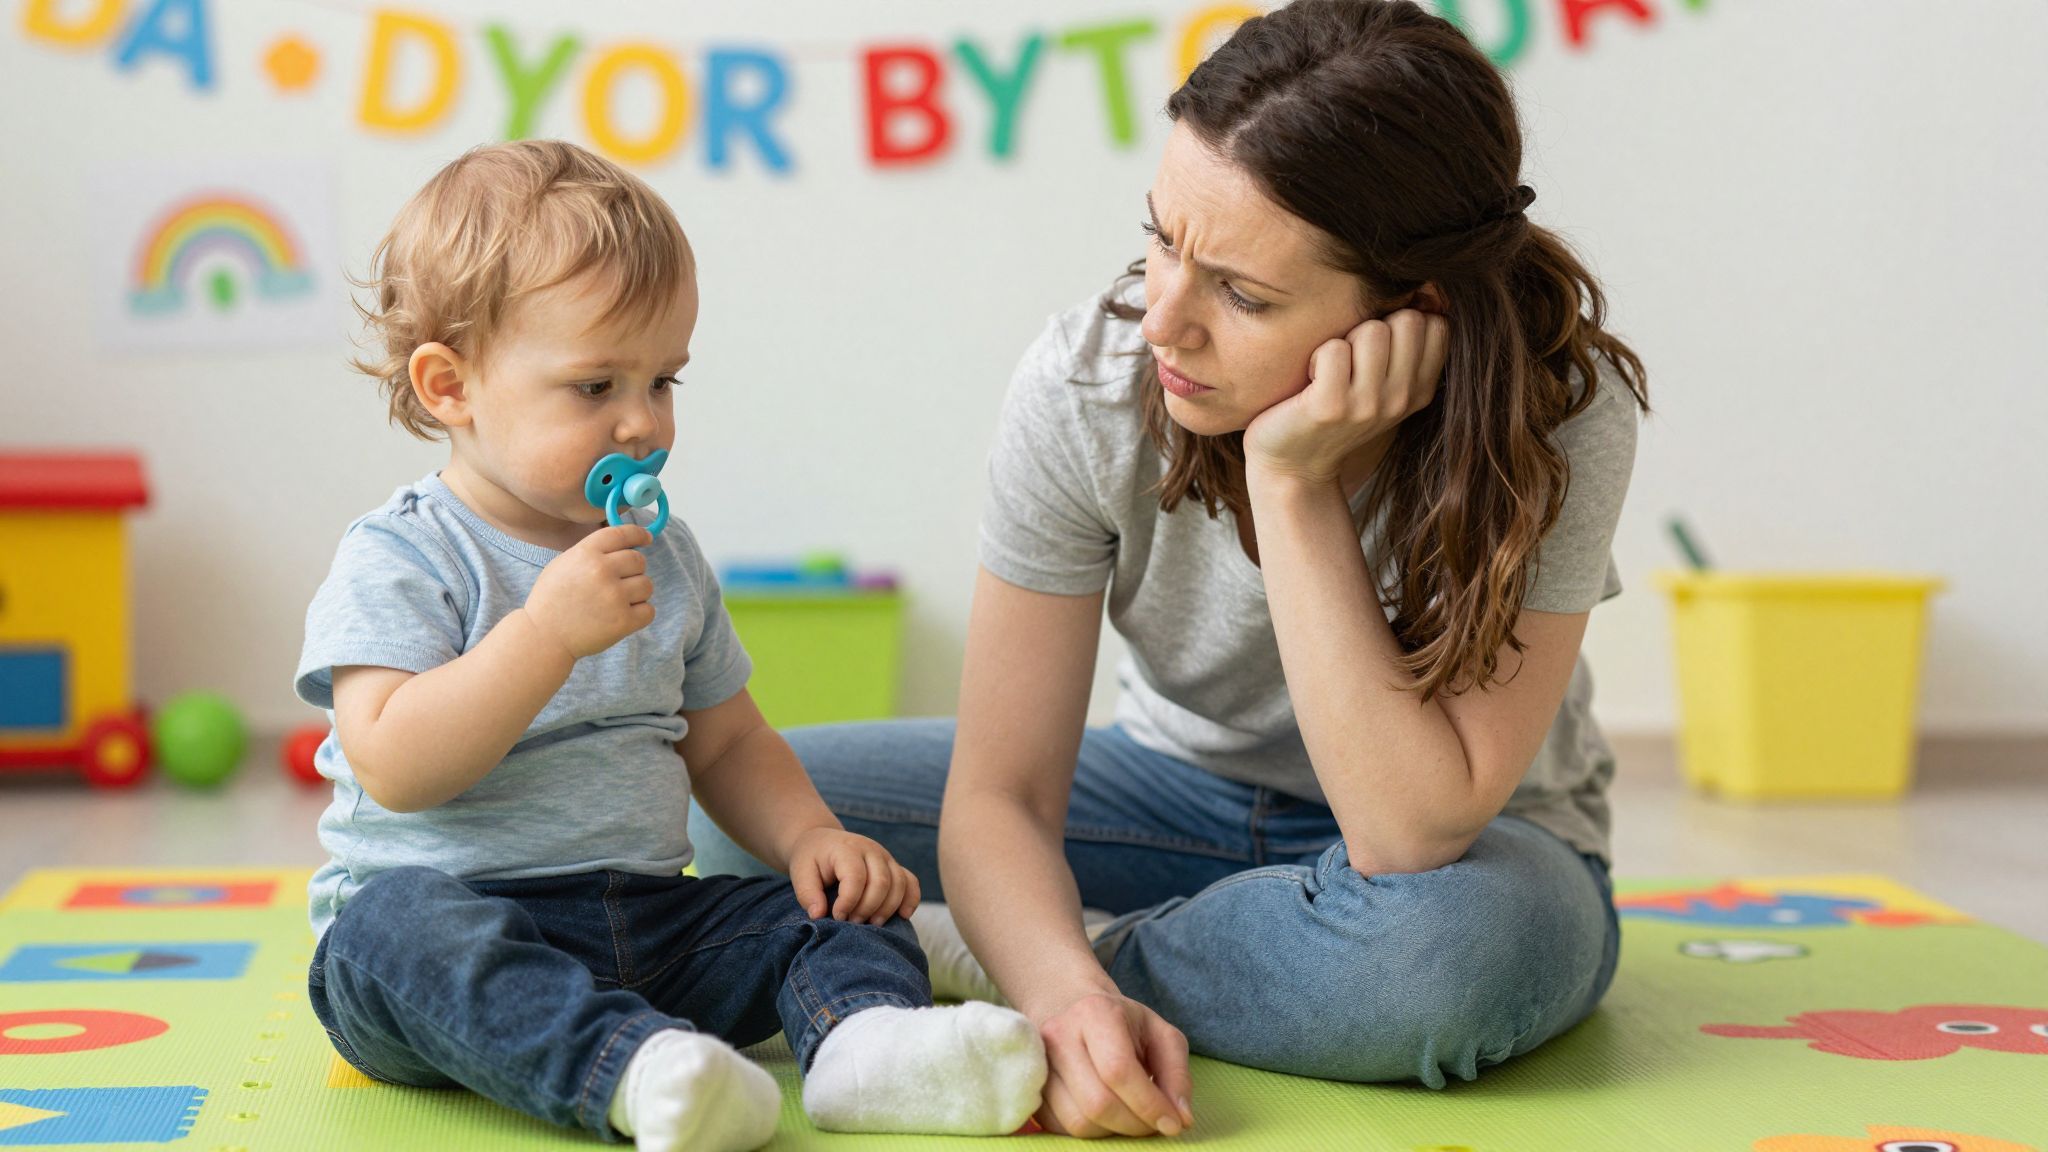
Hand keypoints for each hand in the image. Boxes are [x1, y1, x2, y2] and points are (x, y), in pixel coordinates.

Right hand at [522, 524, 655, 658]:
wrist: (543, 636)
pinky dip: (640, 614)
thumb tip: (623, 546)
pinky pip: (649, 610)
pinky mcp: (623, 621)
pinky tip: (622, 616)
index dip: (639, 534)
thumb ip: (592, 552)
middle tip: (620, 582)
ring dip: (637, 593)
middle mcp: (602, 570)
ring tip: (616, 602)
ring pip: (647, 585)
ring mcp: (614, 596)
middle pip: (639, 560)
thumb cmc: (551, 599)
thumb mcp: (563, 564)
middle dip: (633, 570)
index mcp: (586, 553)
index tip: (646, 539)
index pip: (622, 533)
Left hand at [787, 827, 921, 923]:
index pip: (856, 877)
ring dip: (888, 908)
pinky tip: (902, 916)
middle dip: (868, 908)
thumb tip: (819, 915)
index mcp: (846, 848)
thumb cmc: (811, 860)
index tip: (837, 917)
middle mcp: (871, 850)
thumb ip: (807, 893)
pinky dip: (911, 899)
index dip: (848, 902)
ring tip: (871, 924)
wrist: (822, 842)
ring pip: (899, 883)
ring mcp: (886, 857)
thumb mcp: (800, 872)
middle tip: (852, 923)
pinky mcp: (894, 866)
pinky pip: (911, 882)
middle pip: (882, 882)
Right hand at [1033, 988, 1192, 1137]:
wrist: (1069, 1008)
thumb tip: (1180, 1118)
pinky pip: (1062, 1128)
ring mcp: (1039, 1064)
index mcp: (1095, 1012)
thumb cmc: (1122, 1023)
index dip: (1149, 1104)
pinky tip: (1106, 1115)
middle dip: (1134, 1124)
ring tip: (1130, 1117)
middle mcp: (1058, 1035)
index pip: (1118, 1070)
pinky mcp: (1031, 1089)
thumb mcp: (1160, 1034)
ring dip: (1113, 1132)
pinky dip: (1091, 1131)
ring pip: (1078, 1122)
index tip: (1172, 1123)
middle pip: (1098, 1103)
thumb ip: (1176, 1074)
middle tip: (1153, 1124)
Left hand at [1244, 308, 1448, 485]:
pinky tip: (1310, 381)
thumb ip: (1405, 347)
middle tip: (1350, 358)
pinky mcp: (1330, 407)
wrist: (1292, 466)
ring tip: (1329, 370)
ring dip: (1344, 341)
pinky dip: (1316, 356)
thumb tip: (1425, 288)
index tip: (1378, 346)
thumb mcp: (1381, 385)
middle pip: (1408, 321)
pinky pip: (1334, 349)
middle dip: (1374, 326)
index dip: (1405, 319)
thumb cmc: (1334, 412)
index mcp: (1420, 390)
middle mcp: (1401, 399)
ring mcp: (1368, 406)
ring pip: (1372, 331)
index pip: (1438, 325)